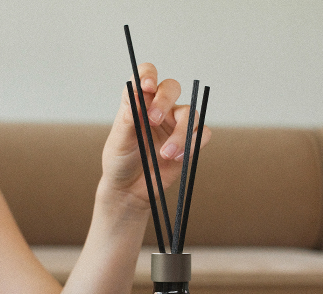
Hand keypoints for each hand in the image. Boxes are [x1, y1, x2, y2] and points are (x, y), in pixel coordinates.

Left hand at [102, 63, 210, 206]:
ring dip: (181, 132)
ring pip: (190, 113)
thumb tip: (137, 92)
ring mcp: (176, 125)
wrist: (129, 190)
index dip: (149, 75)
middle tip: (152, 120)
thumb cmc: (120, 162)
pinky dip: (194, 144)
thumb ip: (129, 117)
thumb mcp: (119, 141)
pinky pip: (203, 134)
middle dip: (164, 100)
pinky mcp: (189, 143)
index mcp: (139, 102)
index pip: (146, 75)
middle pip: (172, 87)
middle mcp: (159, 109)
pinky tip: (178, 157)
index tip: (147, 86)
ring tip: (166, 154)